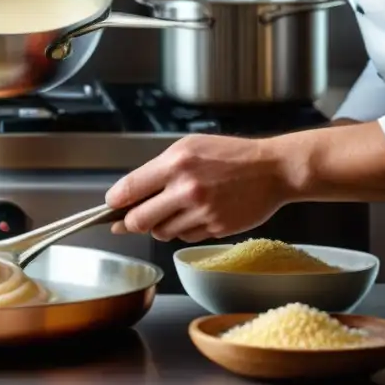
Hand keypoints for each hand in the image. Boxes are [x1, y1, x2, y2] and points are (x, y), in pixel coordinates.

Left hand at [104, 134, 290, 242]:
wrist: (273, 169)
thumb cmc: (230, 155)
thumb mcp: (189, 147)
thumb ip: (158, 169)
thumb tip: (128, 194)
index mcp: (175, 163)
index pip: (128, 190)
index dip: (114, 202)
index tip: (111, 206)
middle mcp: (186, 188)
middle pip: (138, 221)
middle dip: (130, 222)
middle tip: (130, 219)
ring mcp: (202, 211)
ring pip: (161, 233)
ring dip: (159, 226)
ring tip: (172, 211)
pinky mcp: (216, 228)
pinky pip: (185, 237)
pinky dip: (183, 230)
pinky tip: (196, 215)